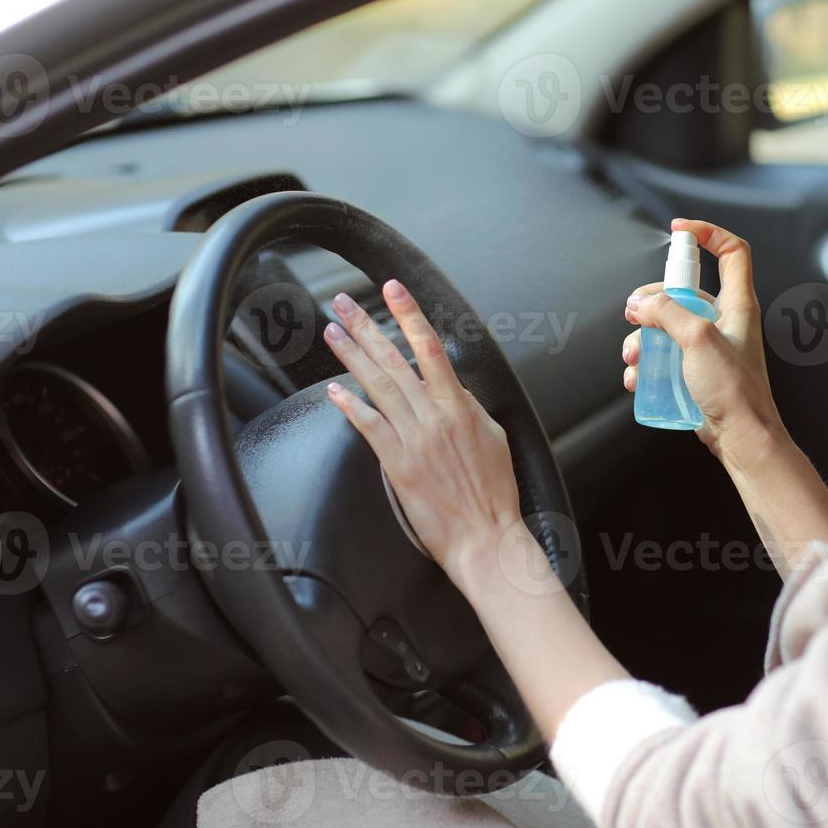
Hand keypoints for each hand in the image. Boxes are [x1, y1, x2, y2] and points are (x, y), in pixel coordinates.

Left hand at [322, 280, 521, 585]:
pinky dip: (351, 406)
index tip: (392, 289)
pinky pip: (369, 427)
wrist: (486, 538)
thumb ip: (470, 408)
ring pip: (377, 387)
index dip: (408, 315)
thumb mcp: (494, 438)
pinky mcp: (398, 465)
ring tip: (332, 333)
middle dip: (366, 327)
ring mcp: (414, 440)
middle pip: (394, 360)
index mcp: (460, 406)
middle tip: (342, 303)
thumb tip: (453, 389)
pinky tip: (334, 390)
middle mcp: (434, 417)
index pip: (430, 348)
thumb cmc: (494, 494)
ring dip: (352, 356)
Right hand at [622, 219, 787, 464]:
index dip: (708, 234)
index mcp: (737, 304)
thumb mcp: (698, 340)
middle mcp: (724, 321)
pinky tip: (637, 377)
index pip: (732, 252)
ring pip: (667, 326)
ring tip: (633, 356)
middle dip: (652, 301)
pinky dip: (646, 362)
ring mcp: (708, 346)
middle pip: (682, 292)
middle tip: (635, 316)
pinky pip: (664, 355)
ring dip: (642, 338)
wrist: (742, 439)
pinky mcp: (694, 370)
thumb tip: (642, 303)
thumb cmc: (735, 392)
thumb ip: (669, 314)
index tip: (678, 231)